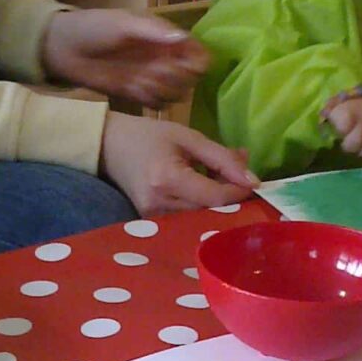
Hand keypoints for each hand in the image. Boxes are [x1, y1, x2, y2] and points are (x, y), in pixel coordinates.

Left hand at [42, 9, 210, 107]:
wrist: (65, 48)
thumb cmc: (94, 27)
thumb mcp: (124, 23)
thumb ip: (154, 31)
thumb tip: (183, 37)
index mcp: (166, 38)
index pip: (198, 53)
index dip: (197, 62)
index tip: (184, 63)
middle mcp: (165, 59)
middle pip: (192, 78)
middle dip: (178, 77)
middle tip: (156, 71)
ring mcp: (153, 78)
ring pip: (178, 94)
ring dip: (165, 90)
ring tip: (142, 81)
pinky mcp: (139, 95)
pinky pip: (160, 105)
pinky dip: (153, 100)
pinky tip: (136, 91)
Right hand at [98, 113, 257, 214]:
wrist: (108, 145)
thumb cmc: (148, 136)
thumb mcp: (188, 137)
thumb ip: (222, 158)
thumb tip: (253, 180)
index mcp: (168, 179)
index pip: (216, 197)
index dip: (240, 192)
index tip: (253, 182)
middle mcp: (160, 204)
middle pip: (211, 212)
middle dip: (230, 197)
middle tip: (236, 178)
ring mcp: (153, 218)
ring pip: (201, 219)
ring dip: (217, 204)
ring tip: (217, 181)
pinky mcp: (152, 224)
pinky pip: (188, 220)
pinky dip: (201, 208)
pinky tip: (202, 191)